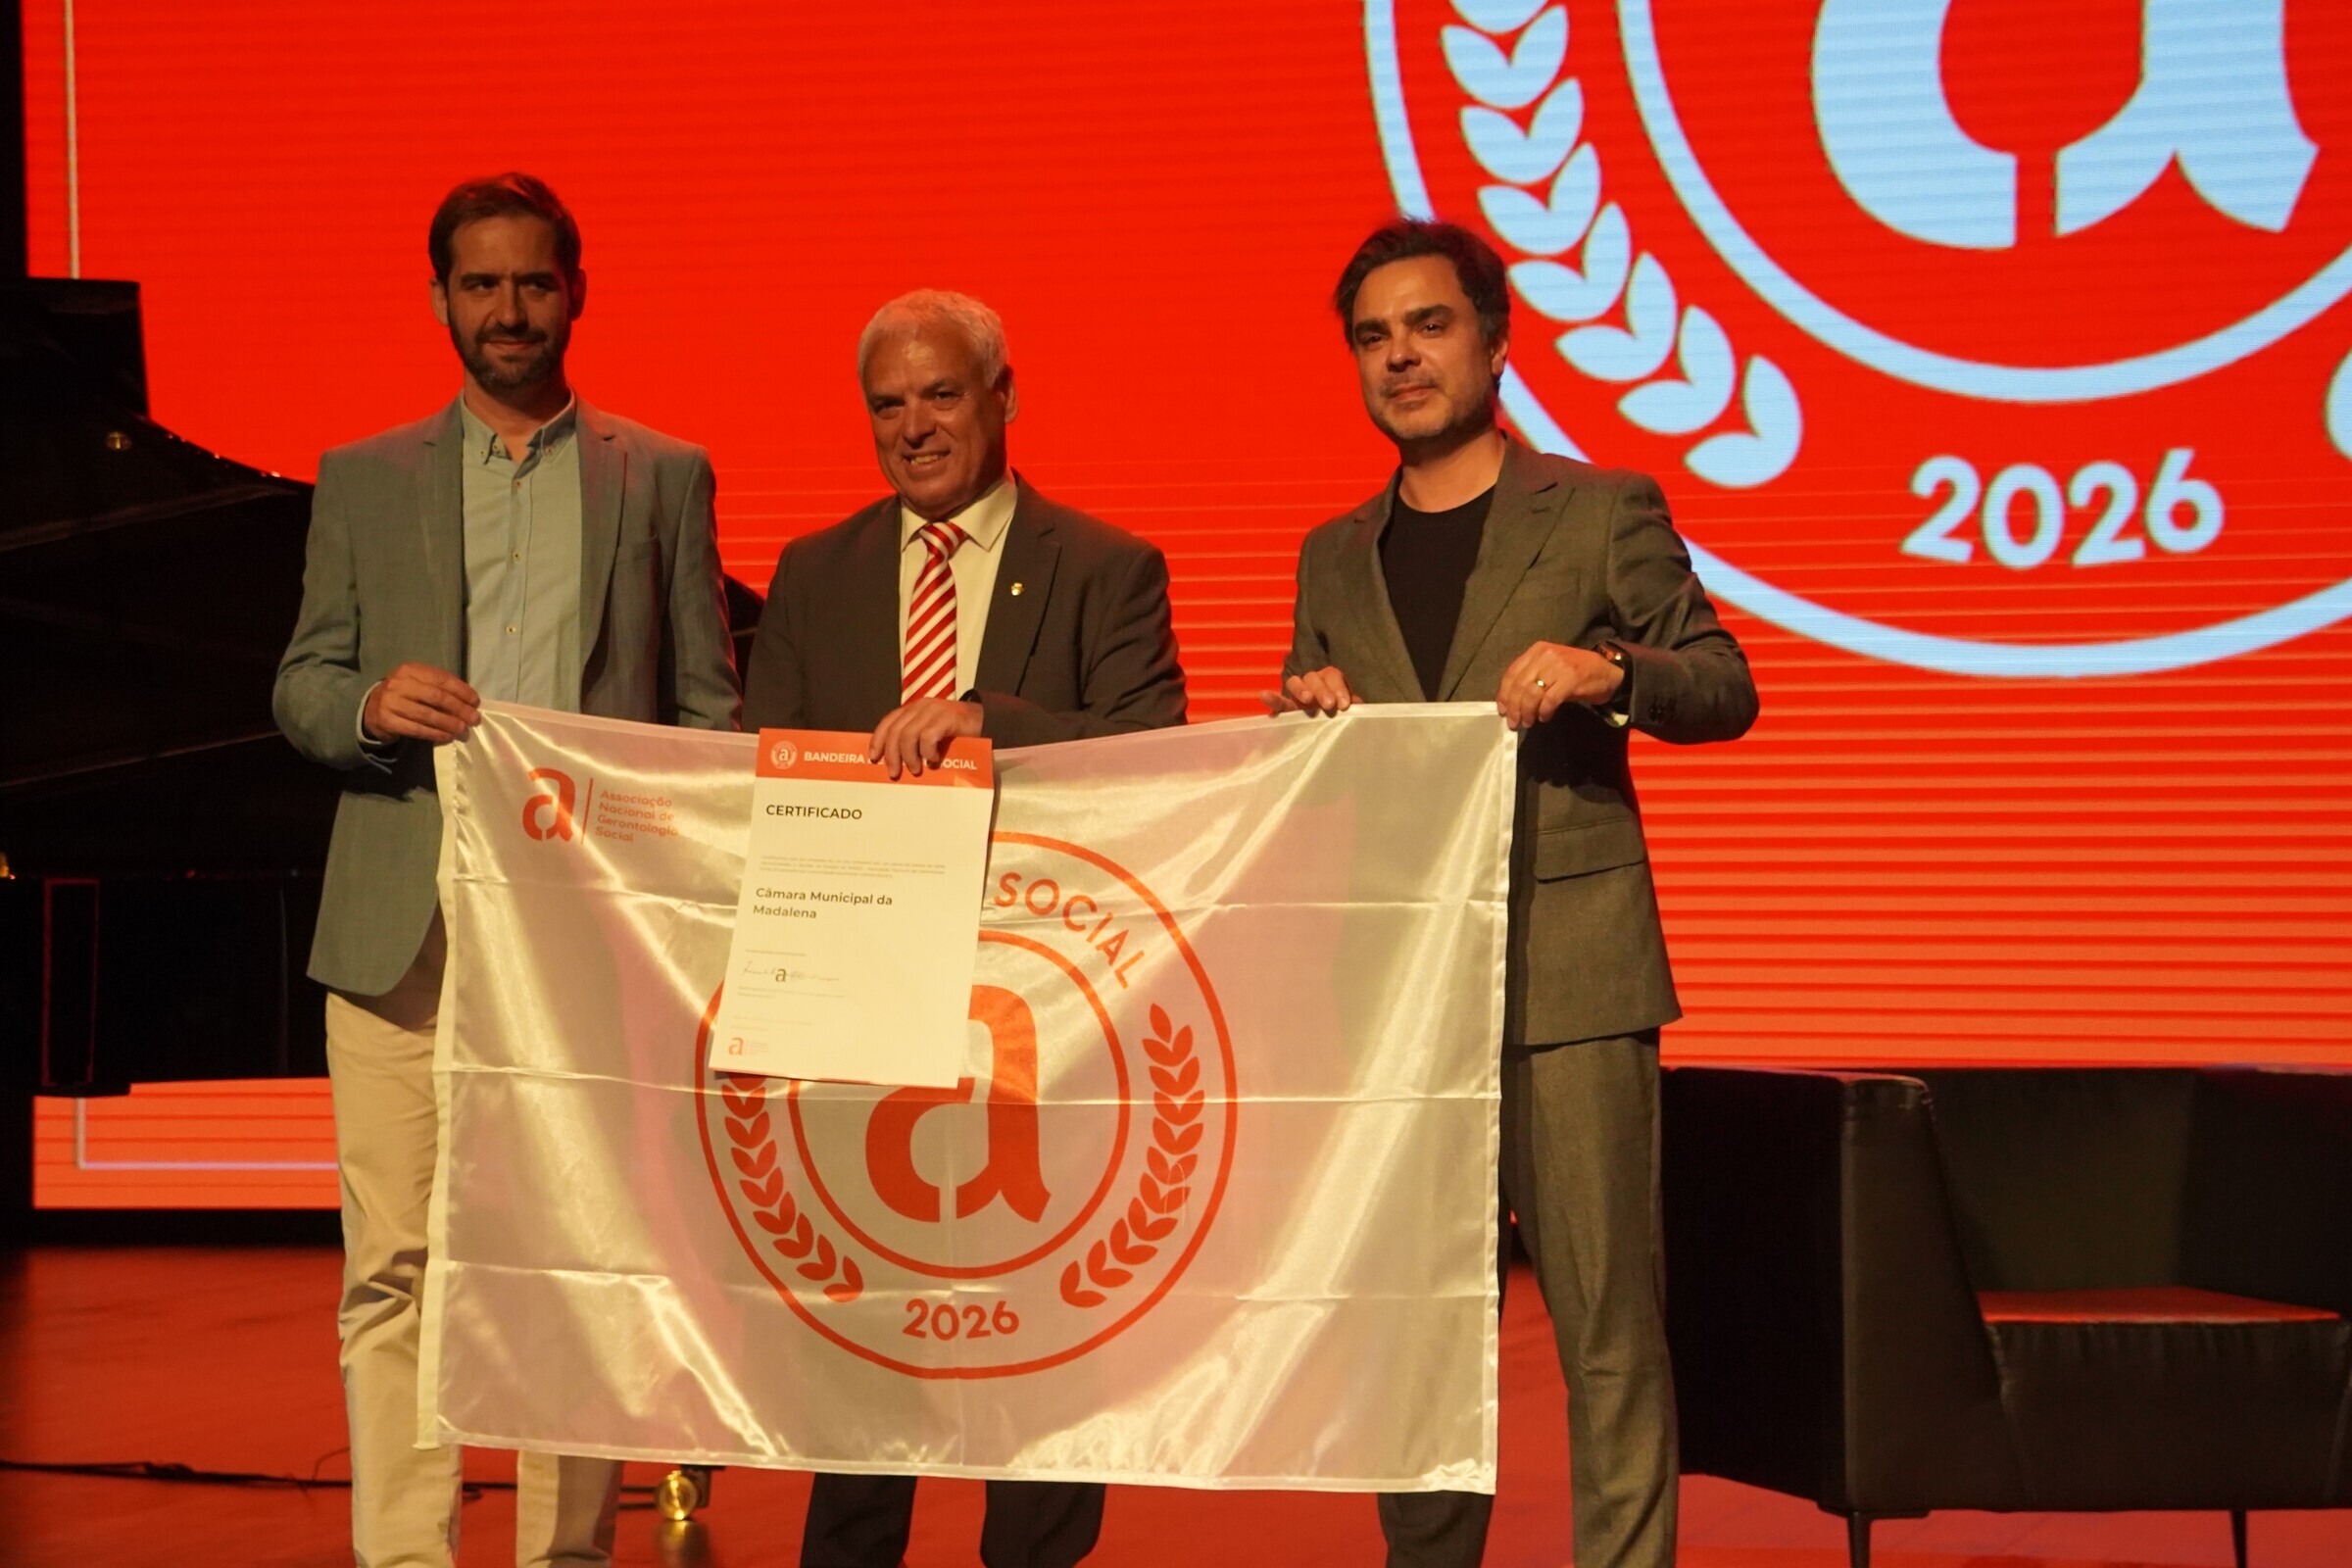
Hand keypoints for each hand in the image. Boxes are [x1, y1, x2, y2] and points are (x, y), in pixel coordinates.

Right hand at [363, 662, 480, 743]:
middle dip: (459, 709)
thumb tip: (469, 700)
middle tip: (473, 718)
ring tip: (462, 729)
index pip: (441, 679)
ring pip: (427, 715)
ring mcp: (391, 702)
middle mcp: (399, 683)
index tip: (475, 701)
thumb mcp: (418, 683)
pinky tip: (447, 736)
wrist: (373, 708)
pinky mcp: (388, 720)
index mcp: (410, 670)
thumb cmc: (404, 694)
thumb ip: (439, 687)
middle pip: (436, 697)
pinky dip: (434, 733)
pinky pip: (416, 729)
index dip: (461, 690)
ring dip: (449, 723)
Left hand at [868, 698, 981, 778]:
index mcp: (913, 709)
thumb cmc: (956, 733)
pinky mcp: (947, 718)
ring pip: (908, 735)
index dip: (878, 740)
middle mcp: (920, 707)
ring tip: (916, 769)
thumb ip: (914, 740)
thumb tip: (894, 761)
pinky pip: (928, 737)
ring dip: (910, 756)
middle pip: (896, 731)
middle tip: (895, 773)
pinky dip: (927, 752)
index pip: (888, 722)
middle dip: (892, 754)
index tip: (874, 758)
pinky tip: (934, 760)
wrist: (985, 721)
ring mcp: (934, 711)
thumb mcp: (930, 734)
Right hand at [1262, 666, 1357, 715]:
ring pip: (1295, 682)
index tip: (1344, 705)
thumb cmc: (1343, 723)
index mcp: (1331, 683)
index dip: (1339, 687)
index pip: (1333, 676)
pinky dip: (1272, 698)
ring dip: (1301, 689)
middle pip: (1314, 677)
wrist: (1330, 740)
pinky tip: (1264, 695)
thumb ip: (1356, 710)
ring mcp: (1297, 696)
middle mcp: (1313, 685)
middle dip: (1322, 689)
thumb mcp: (1352, 716)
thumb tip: (1360, 708)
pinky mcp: (1285, 710)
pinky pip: (1278, 702)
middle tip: (1329, 705)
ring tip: (1306, 699)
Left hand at [1495, 642, 1621, 730]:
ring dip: (1527, 712)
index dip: (1504, 694)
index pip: (1512, 672)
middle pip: (1520, 685)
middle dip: (1515, 707)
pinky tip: (1545, 717)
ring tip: (1528, 722)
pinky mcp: (1572, 678)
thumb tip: (1512, 702)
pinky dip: (1544, 711)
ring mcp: (1559, 666)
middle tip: (1514, 723)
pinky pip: (1550, 700)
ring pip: (1532, 693)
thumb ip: (1532, 678)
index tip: (1503, 710)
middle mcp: (1546, 655)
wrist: (1608, 671)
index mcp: (1537, 651)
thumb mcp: (1550, 668)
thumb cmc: (1576, 672)